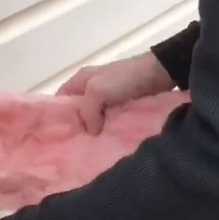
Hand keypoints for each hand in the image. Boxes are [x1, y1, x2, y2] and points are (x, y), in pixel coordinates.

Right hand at [56, 51, 174, 134]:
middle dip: (77, 126)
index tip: (61, 135)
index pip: (60, 100)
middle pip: (76, 111)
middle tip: (76, 145)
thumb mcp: (98, 91)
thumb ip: (87, 112)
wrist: (160, 72)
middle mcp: (89, 87)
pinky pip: (107, 119)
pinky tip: (107, 140)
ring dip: (93, 130)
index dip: (58, 116)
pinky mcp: (120, 105)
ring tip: (91, 146)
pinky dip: (107, 128)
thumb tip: (92, 132)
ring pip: (92, 117)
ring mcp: (106, 97)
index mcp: (79, 79)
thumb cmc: (124, 78)